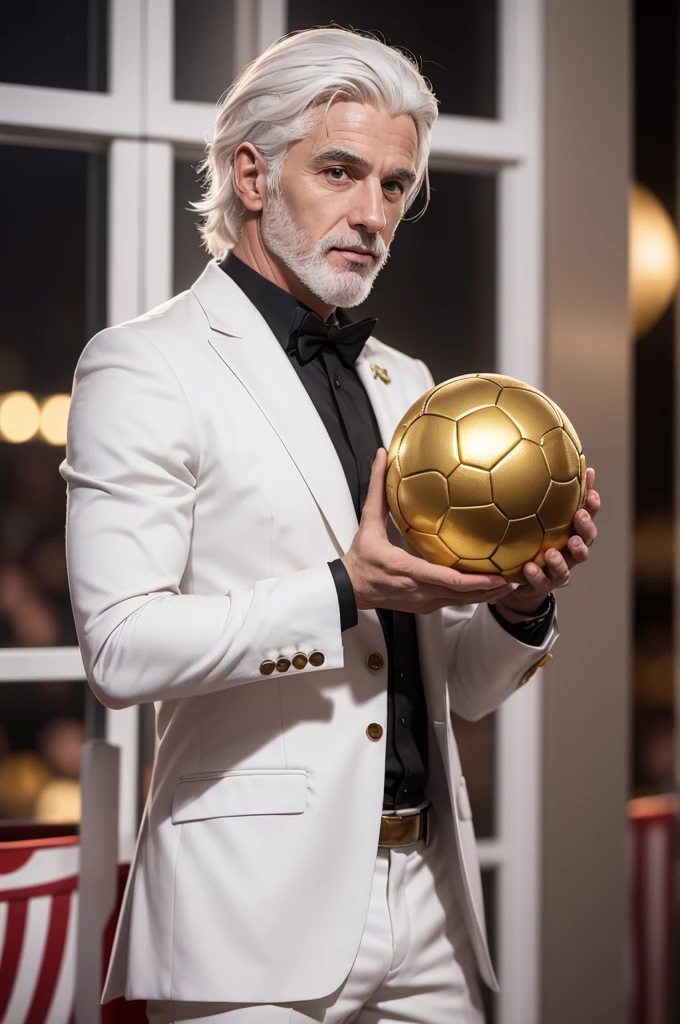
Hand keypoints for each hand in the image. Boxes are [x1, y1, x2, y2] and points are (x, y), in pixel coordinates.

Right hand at [342, 448, 516, 613]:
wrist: (350, 588)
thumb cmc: (361, 559)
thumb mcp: (367, 523)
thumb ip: (377, 489)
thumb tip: (382, 457)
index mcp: (408, 570)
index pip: (449, 580)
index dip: (477, 580)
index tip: (498, 574)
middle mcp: (420, 590)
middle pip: (463, 595)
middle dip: (491, 589)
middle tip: (515, 576)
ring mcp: (423, 602)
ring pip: (461, 602)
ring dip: (485, 595)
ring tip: (508, 583)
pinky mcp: (423, 607)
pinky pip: (452, 602)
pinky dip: (471, 596)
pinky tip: (485, 587)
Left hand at [493, 467, 600, 620]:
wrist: (521, 581)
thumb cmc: (531, 542)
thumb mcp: (536, 518)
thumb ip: (545, 496)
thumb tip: (547, 458)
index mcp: (570, 532)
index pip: (587, 516)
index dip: (592, 505)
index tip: (591, 492)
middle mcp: (569, 551)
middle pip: (585, 541)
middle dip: (585, 529)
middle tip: (579, 517)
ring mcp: (558, 570)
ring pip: (567, 566)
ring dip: (562, 558)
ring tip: (553, 551)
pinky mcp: (543, 585)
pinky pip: (542, 581)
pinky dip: (537, 575)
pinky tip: (529, 567)